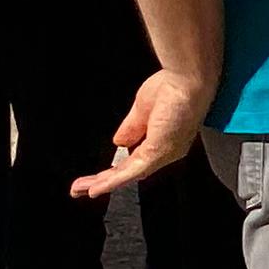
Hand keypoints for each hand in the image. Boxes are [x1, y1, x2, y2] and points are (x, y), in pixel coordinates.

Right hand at [74, 67, 208, 198]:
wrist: (186, 78)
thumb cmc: (174, 86)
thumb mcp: (142, 110)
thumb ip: (131, 128)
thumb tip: (119, 142)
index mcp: (164, 141)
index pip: (135, 160)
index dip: (115, 169)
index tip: (97, 175)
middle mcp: (165, 152)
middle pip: (129, 172)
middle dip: (105, 180)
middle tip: (83, 188)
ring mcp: (162, 154)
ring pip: (127, 175)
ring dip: (102, 183)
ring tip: (82, 190)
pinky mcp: (157, 152)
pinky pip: (130, 171)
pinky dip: (111, 181)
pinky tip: (96, 188)